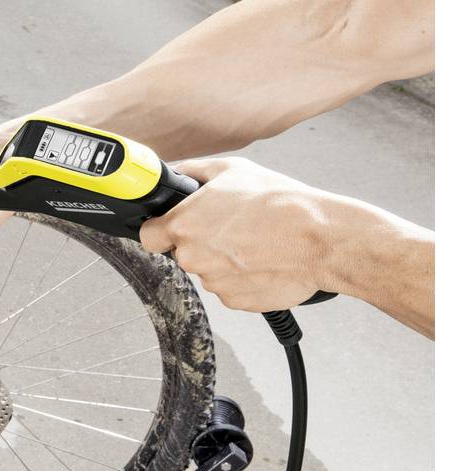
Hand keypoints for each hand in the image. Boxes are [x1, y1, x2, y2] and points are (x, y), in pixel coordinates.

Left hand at [139, 157, 329, 311]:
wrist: (320, 238)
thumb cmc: (280, 203)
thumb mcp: (231, 169)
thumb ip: (192, 171)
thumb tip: (175, 173)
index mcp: (184, 225)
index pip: (149, 237)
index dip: (161, 231)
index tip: (172, 227)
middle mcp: (193, 257)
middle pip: (183, 254)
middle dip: (200, 243)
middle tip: (230, 229)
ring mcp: (214, 282)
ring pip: (209, 271)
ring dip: (223, 261)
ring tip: (254, 243)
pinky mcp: (236, 301)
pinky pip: (231, 289)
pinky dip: (243, 278)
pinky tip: (263, 260)